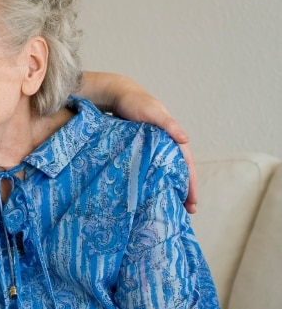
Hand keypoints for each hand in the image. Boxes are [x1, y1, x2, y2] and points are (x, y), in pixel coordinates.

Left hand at [80, 71, 197, 212]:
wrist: (117, 96)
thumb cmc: (136, 103)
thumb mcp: (153, 112)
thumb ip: (168, 124)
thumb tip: (186, 139)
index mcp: (173, 139)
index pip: (186, 165)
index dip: (191, 183)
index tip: (192, 202)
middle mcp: (165, 146)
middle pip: (177, 172)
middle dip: (183, 191)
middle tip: (186, 212)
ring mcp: (152, 149)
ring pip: (164, 172)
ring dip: (169, 188)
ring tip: (169, 208)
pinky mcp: (138, 151)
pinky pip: (149, 169)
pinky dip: (152, 181)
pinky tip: (148, 194)